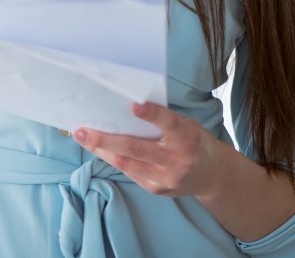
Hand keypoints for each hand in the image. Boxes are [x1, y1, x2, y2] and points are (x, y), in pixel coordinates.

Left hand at [73, 102, 229, 200]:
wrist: (211, 175)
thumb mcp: (185, 125)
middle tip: (82, 131)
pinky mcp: (157, 189)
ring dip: (101, 150)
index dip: (152, 114)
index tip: (134, 105)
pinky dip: (114, 159)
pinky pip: (130, 172)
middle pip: (136, 148)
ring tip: (83, 138)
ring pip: (127, 163)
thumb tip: (125, 108)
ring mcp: (166, 177)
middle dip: (105, 139)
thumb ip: (162, 121)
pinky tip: (101, 150)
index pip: (168, 123)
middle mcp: (177, 158)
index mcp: (187, 136)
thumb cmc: (193, 141)